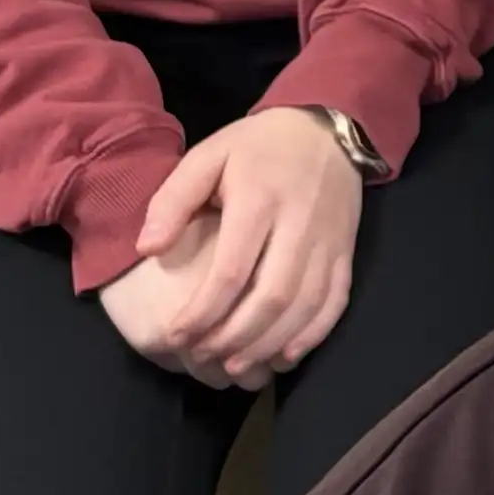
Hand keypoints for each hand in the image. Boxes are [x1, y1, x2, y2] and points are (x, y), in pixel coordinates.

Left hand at [97, 106, 367, 388]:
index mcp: (260, 199)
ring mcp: (329, 241)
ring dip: (270, 343)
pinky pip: (335, 302)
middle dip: (234, 336)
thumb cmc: (256, 148)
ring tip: (236, 365)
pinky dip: (312, 335)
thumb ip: (173, 199)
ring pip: (305, 306)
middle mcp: (299, 224)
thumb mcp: (208, 156)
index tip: (177, 336)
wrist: (325, 129)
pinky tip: (285, 356)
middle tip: (203, 356)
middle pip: (271, 296)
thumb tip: (147, 249)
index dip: (203, 311)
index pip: (233, 270)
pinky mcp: (347, 252)